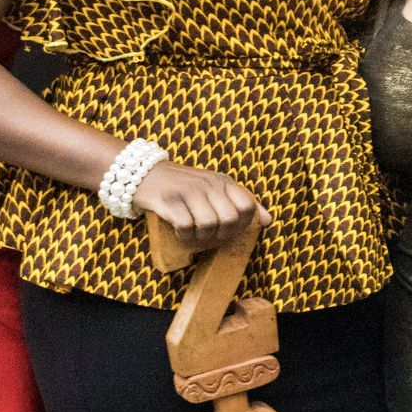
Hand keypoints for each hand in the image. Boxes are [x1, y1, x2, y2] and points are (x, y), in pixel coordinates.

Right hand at [137, 160, 270, 251]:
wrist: (143, 174)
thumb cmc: (183, 186)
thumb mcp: (214, 188)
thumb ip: (240, 202)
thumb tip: (268, 220)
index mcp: (222, 181)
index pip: (247, 206)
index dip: (242, 225)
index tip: (228, 229)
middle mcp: (208, 184)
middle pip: (229, 219)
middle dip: (221, 235)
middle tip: (208, 236)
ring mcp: (188, 192)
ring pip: (208, 225)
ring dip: (200, 237)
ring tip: (193, 233)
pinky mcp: (169, 201)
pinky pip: (186, 226)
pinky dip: (184, 235)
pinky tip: (180, 232)